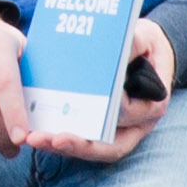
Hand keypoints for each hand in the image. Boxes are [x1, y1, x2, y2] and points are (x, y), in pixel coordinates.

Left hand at [42, 19, 177, 163]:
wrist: (145, 53)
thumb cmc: (145, 45)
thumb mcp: (144, 37)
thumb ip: (133, 43)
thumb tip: (116, 49)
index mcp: (151, 105)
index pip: (129, 114)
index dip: (109, 109)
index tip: (89, 98)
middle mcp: (136, 126)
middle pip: (108, 146)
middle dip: (78, 144)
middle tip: (51, 138)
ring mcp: (117, 132)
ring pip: (91, 149)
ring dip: (62, 148)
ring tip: (35, 139)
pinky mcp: (98, 130)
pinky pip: (80, 141)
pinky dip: (58, 140)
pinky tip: (35, 131)